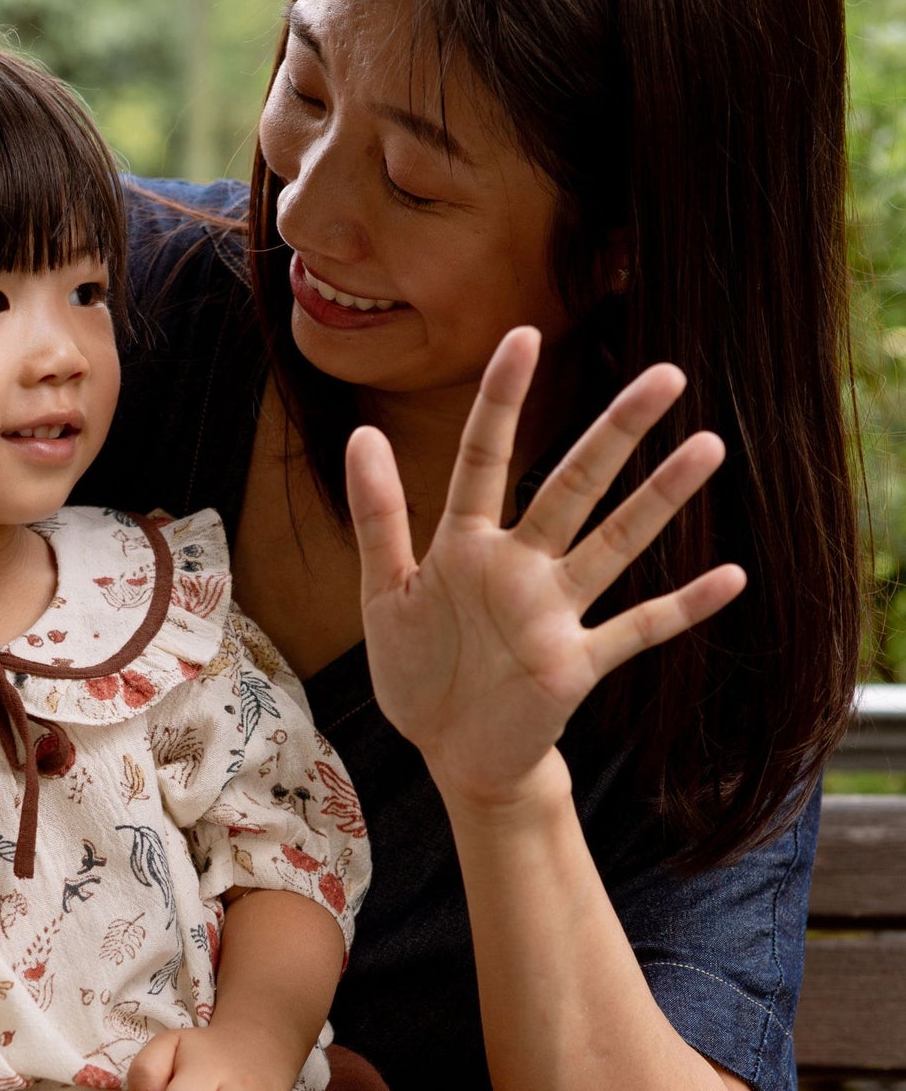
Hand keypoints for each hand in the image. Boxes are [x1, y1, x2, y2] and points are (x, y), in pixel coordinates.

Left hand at [347, 328, 744, 812]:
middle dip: (614, 433)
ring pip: (614, 545)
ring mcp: (554, 614)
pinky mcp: (575, 664)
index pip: (485, 458)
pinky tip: (730, 577)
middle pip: (572, 487)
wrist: (452, 754)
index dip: (502, 400)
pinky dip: (682, 608)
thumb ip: (378, 518)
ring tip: (709, 447)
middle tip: (667, 374)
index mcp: (465, 544)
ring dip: (660, 501)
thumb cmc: (419, 672)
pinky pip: (636, 630)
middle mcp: (519, 567)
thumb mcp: (385, 594)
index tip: (523, 336)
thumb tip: (361, 433)